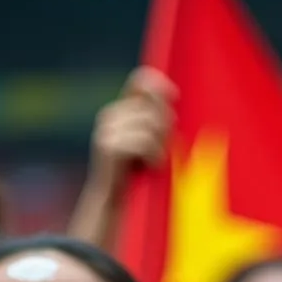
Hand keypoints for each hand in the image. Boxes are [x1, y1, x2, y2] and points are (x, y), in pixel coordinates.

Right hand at [88, 66, 176, 192]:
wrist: (111, 200)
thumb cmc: (134, 174)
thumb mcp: (146, 142)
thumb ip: (154, 121)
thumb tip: (171, 100)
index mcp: (118, 110)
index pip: (140, 80)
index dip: (160, 84)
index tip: (175, 96)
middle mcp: (109, 116)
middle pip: (152, 106)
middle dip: (165, 127)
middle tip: (163, 148)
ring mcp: (107, 131)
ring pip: (150, 124)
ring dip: (160, 145)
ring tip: (156, 160)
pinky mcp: (109, 147)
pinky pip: (144, 142)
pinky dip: (154, 155)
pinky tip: (152, 166)